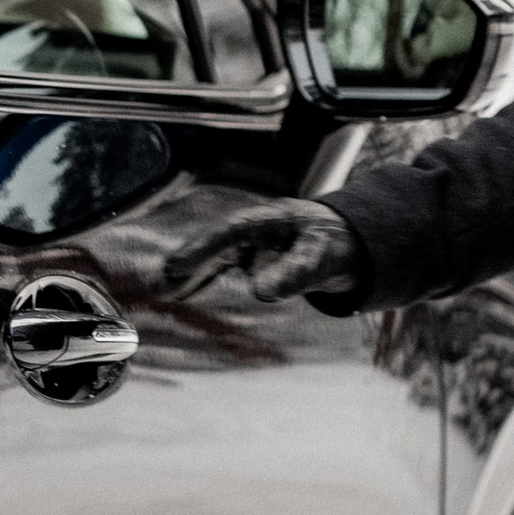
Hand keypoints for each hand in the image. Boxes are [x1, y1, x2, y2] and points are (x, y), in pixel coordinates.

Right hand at [167, 196, 364, 304]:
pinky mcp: (255, 256)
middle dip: (188, 261)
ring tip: (165, 292)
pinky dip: (206, 280)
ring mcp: (254, 242)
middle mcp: (256, 228)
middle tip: (161, 283)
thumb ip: (294, 274)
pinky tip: (186, 295)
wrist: (353, 241)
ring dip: (192, 272)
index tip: (178, 265)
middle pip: (216, 243)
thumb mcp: (320, 259)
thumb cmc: (337, 244)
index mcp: (271, 219)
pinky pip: (224, 267)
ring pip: (216, 256)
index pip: (230, 231)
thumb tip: (260, 294)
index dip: (202, 247)